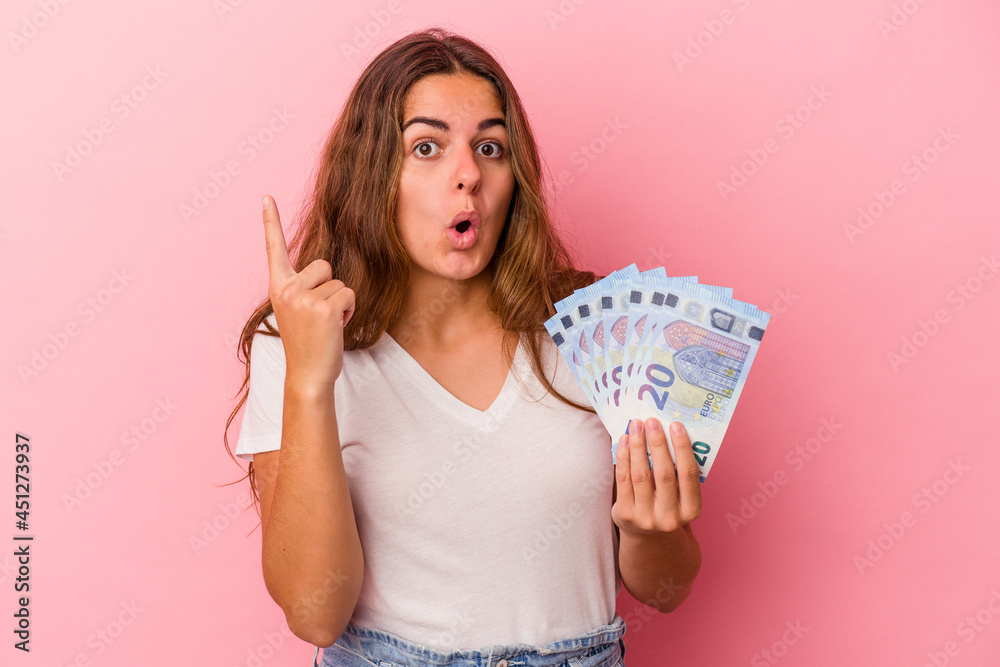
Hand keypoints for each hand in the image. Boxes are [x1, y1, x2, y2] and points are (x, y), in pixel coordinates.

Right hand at [262, 194, 354, 390]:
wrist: (308, 374)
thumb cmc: (307, 342)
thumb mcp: (296, 310)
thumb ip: (302, 288)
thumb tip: (321, 271)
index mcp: (278, 287)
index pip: (274, 249)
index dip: (271, 222)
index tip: (266, 197)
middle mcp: (287, 289)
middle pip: (323, 264)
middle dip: (329, 286)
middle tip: (318, 315)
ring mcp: (304, 299)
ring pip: (339, 282)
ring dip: (340, 302)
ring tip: (325, 324)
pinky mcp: (324, 309)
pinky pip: (349, 294)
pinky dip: (348, 310)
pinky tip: (335, 327)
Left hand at [611, 418, 701, 538]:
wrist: (648, 537)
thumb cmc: (668, 505)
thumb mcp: (681, 497)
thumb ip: (679, 472)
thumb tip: (669, 431)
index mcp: (691, 511)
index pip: (689, 474)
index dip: (682, 448)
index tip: (676, 425)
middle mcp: (670, 517)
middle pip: (664, 473)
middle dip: (658, 444)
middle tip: (652, 421)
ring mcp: (646, 518)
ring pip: (641, 475)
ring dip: (638, 446)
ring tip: (636, 425)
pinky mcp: (625, 515)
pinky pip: (623, 480)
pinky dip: (623, 457)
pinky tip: (624, 441)